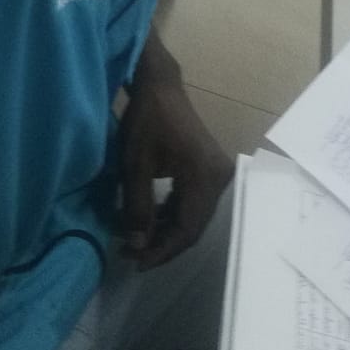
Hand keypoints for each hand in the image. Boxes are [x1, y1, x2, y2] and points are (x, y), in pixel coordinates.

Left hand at [118, 35, 232, 268]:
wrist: (160, 87)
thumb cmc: (146, 122)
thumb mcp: (135, 166)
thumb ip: (137, 208)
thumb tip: (138, 245)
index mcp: (205, 178)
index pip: (187, 229)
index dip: (162, 251)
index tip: (135, 263)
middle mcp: (219, 178)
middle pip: (193, 226)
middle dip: (162, 243)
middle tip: (130, 254)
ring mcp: (216, 173)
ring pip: (193, 216)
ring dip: (166, 230)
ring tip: (134, 239)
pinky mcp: (209, 169)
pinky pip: (193, 202)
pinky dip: (172, 213)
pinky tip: (150, 219)